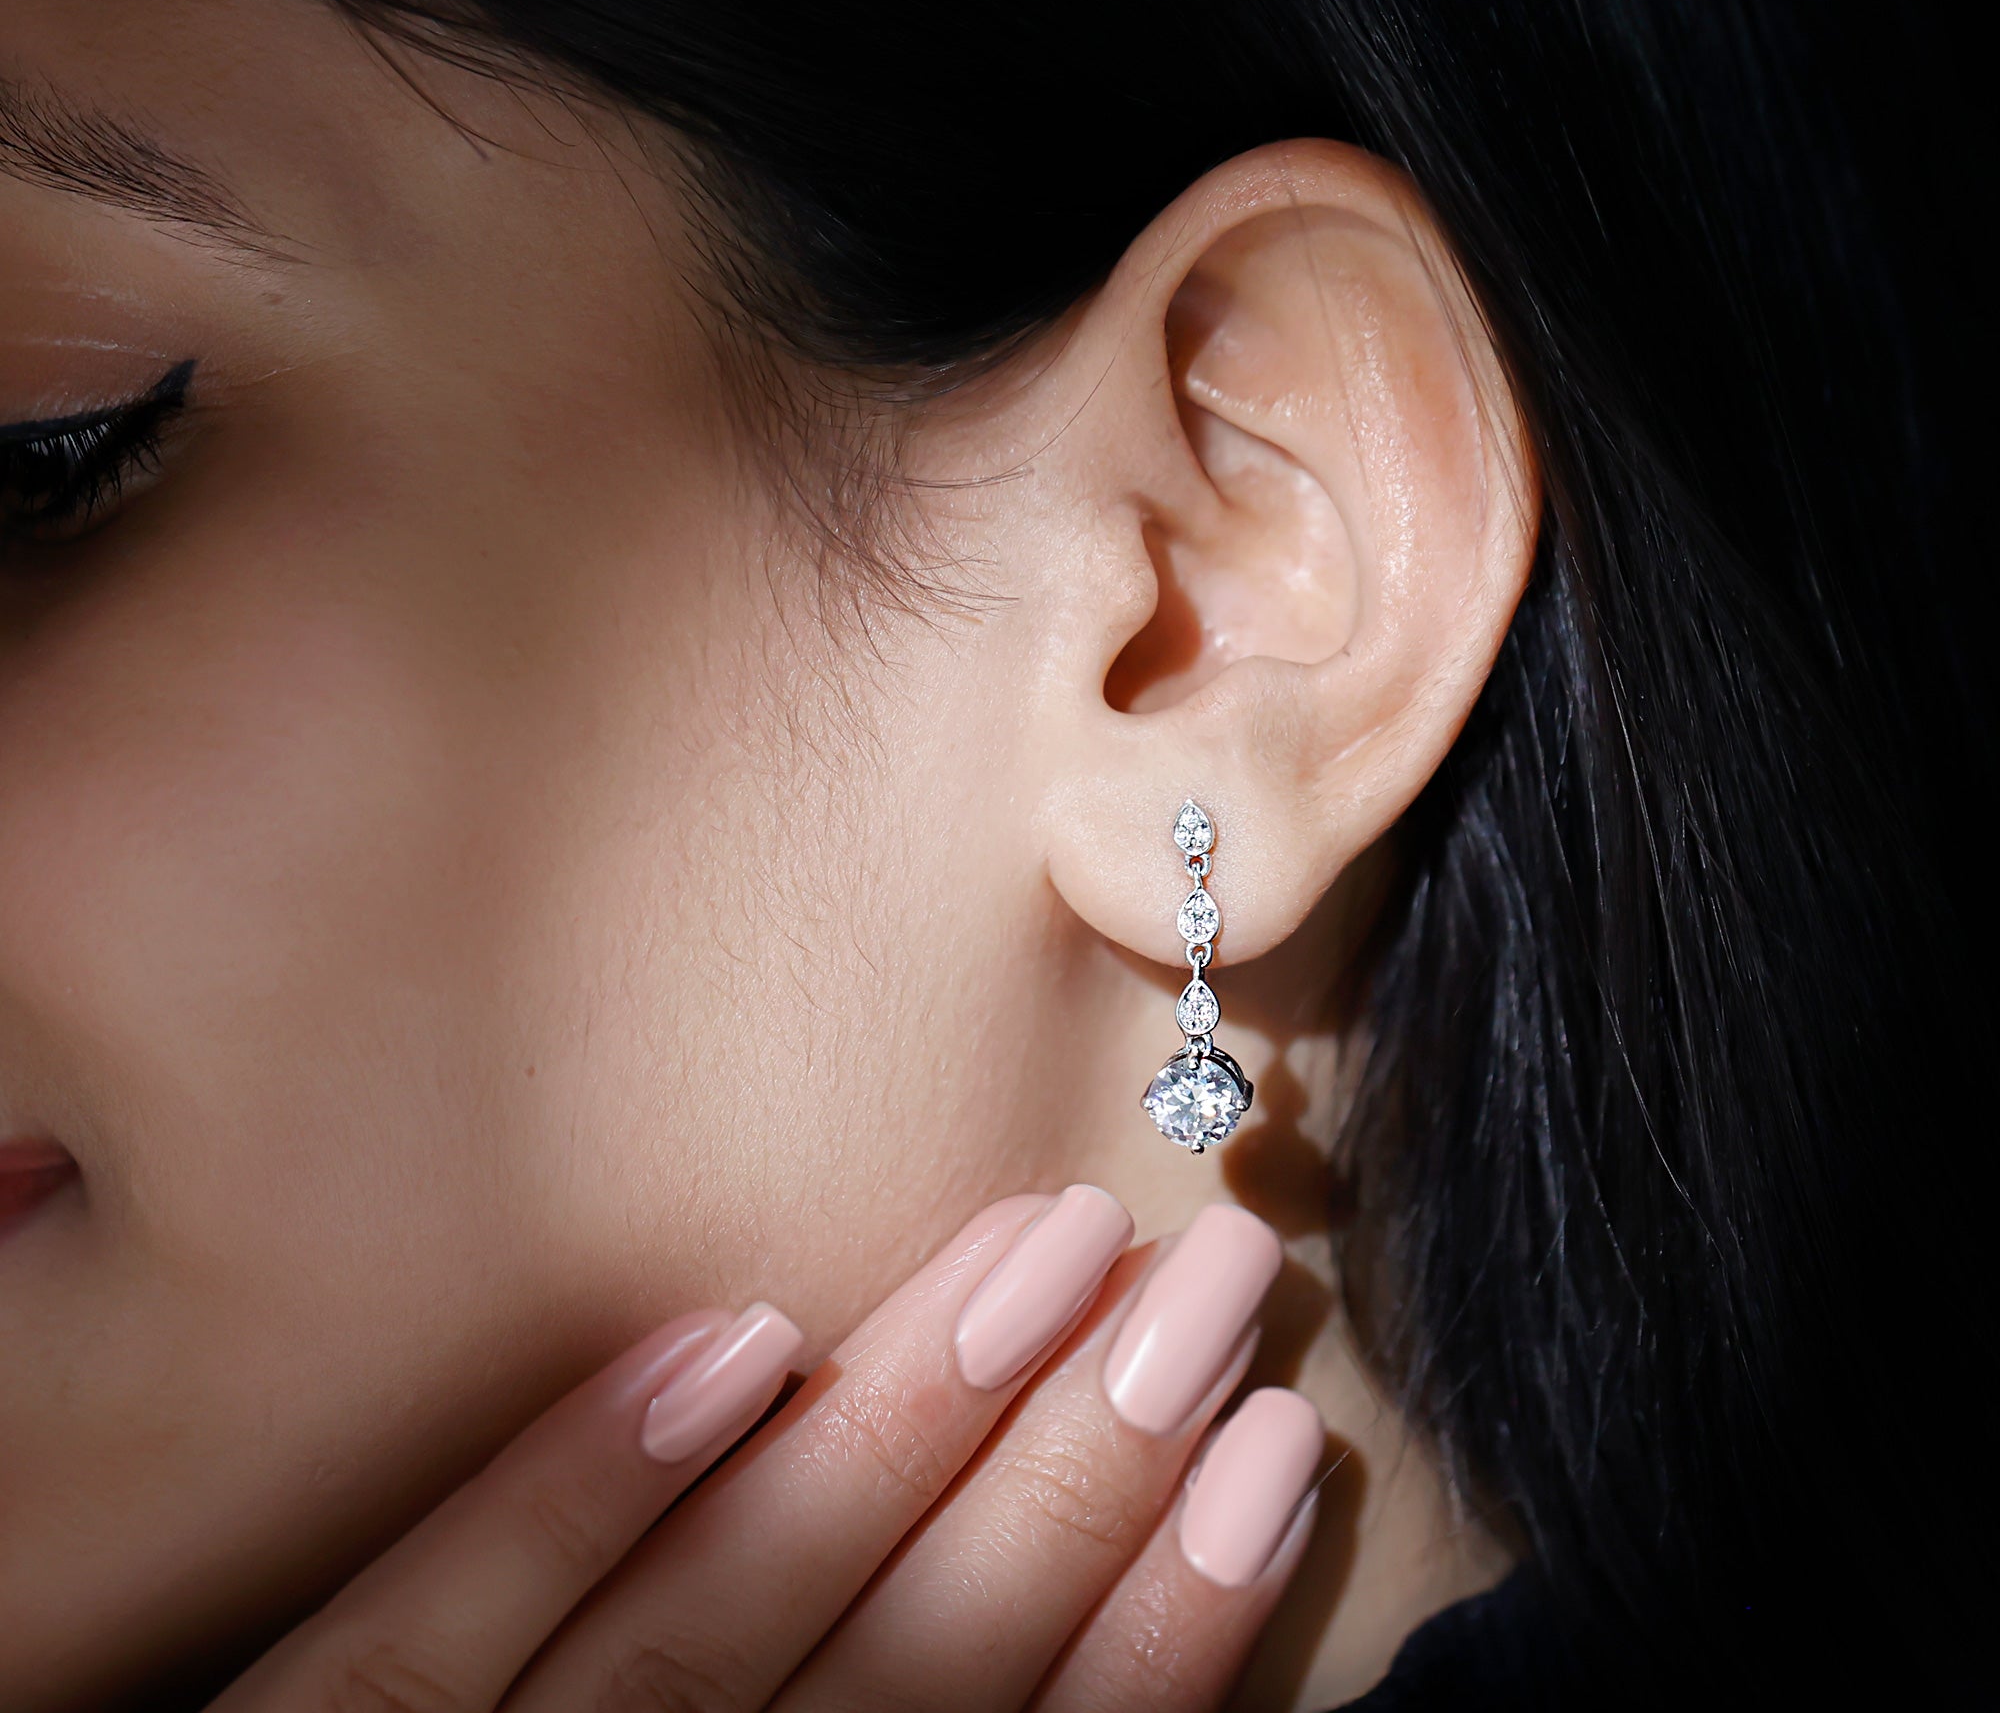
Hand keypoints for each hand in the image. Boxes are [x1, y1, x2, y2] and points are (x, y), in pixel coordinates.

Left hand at [212, 1189, 1322, 1711]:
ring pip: (707, 1628)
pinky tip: (734, 1336)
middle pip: (902, 1677)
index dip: (1165, 1627)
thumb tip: (1095, 1649)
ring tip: (1045, 1246)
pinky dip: (582, 1492)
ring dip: (897, 1425)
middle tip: (1209, 1275)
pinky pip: (429, 1642)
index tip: (1274, 1448)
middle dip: (1081, 1469)